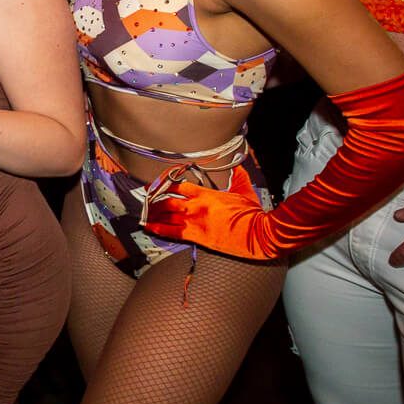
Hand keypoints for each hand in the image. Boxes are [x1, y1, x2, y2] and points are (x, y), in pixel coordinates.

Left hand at [139, 178, 277, 259]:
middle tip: (145, 200)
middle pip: (168, 201)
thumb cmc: (253, 214)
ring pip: (167, 216)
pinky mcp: (197, 237)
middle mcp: (197, 206)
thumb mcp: (245, 191)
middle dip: (154, 201)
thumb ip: (238, 177)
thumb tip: (236, 167)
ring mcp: (195, 222)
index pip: (179, 185)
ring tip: (143, 213)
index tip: (157, 185)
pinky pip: (172, 232)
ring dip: (153, 215)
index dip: (166, 185)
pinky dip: (158, 229)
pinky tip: (148, 227)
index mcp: (207, 194)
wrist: (259, 234)